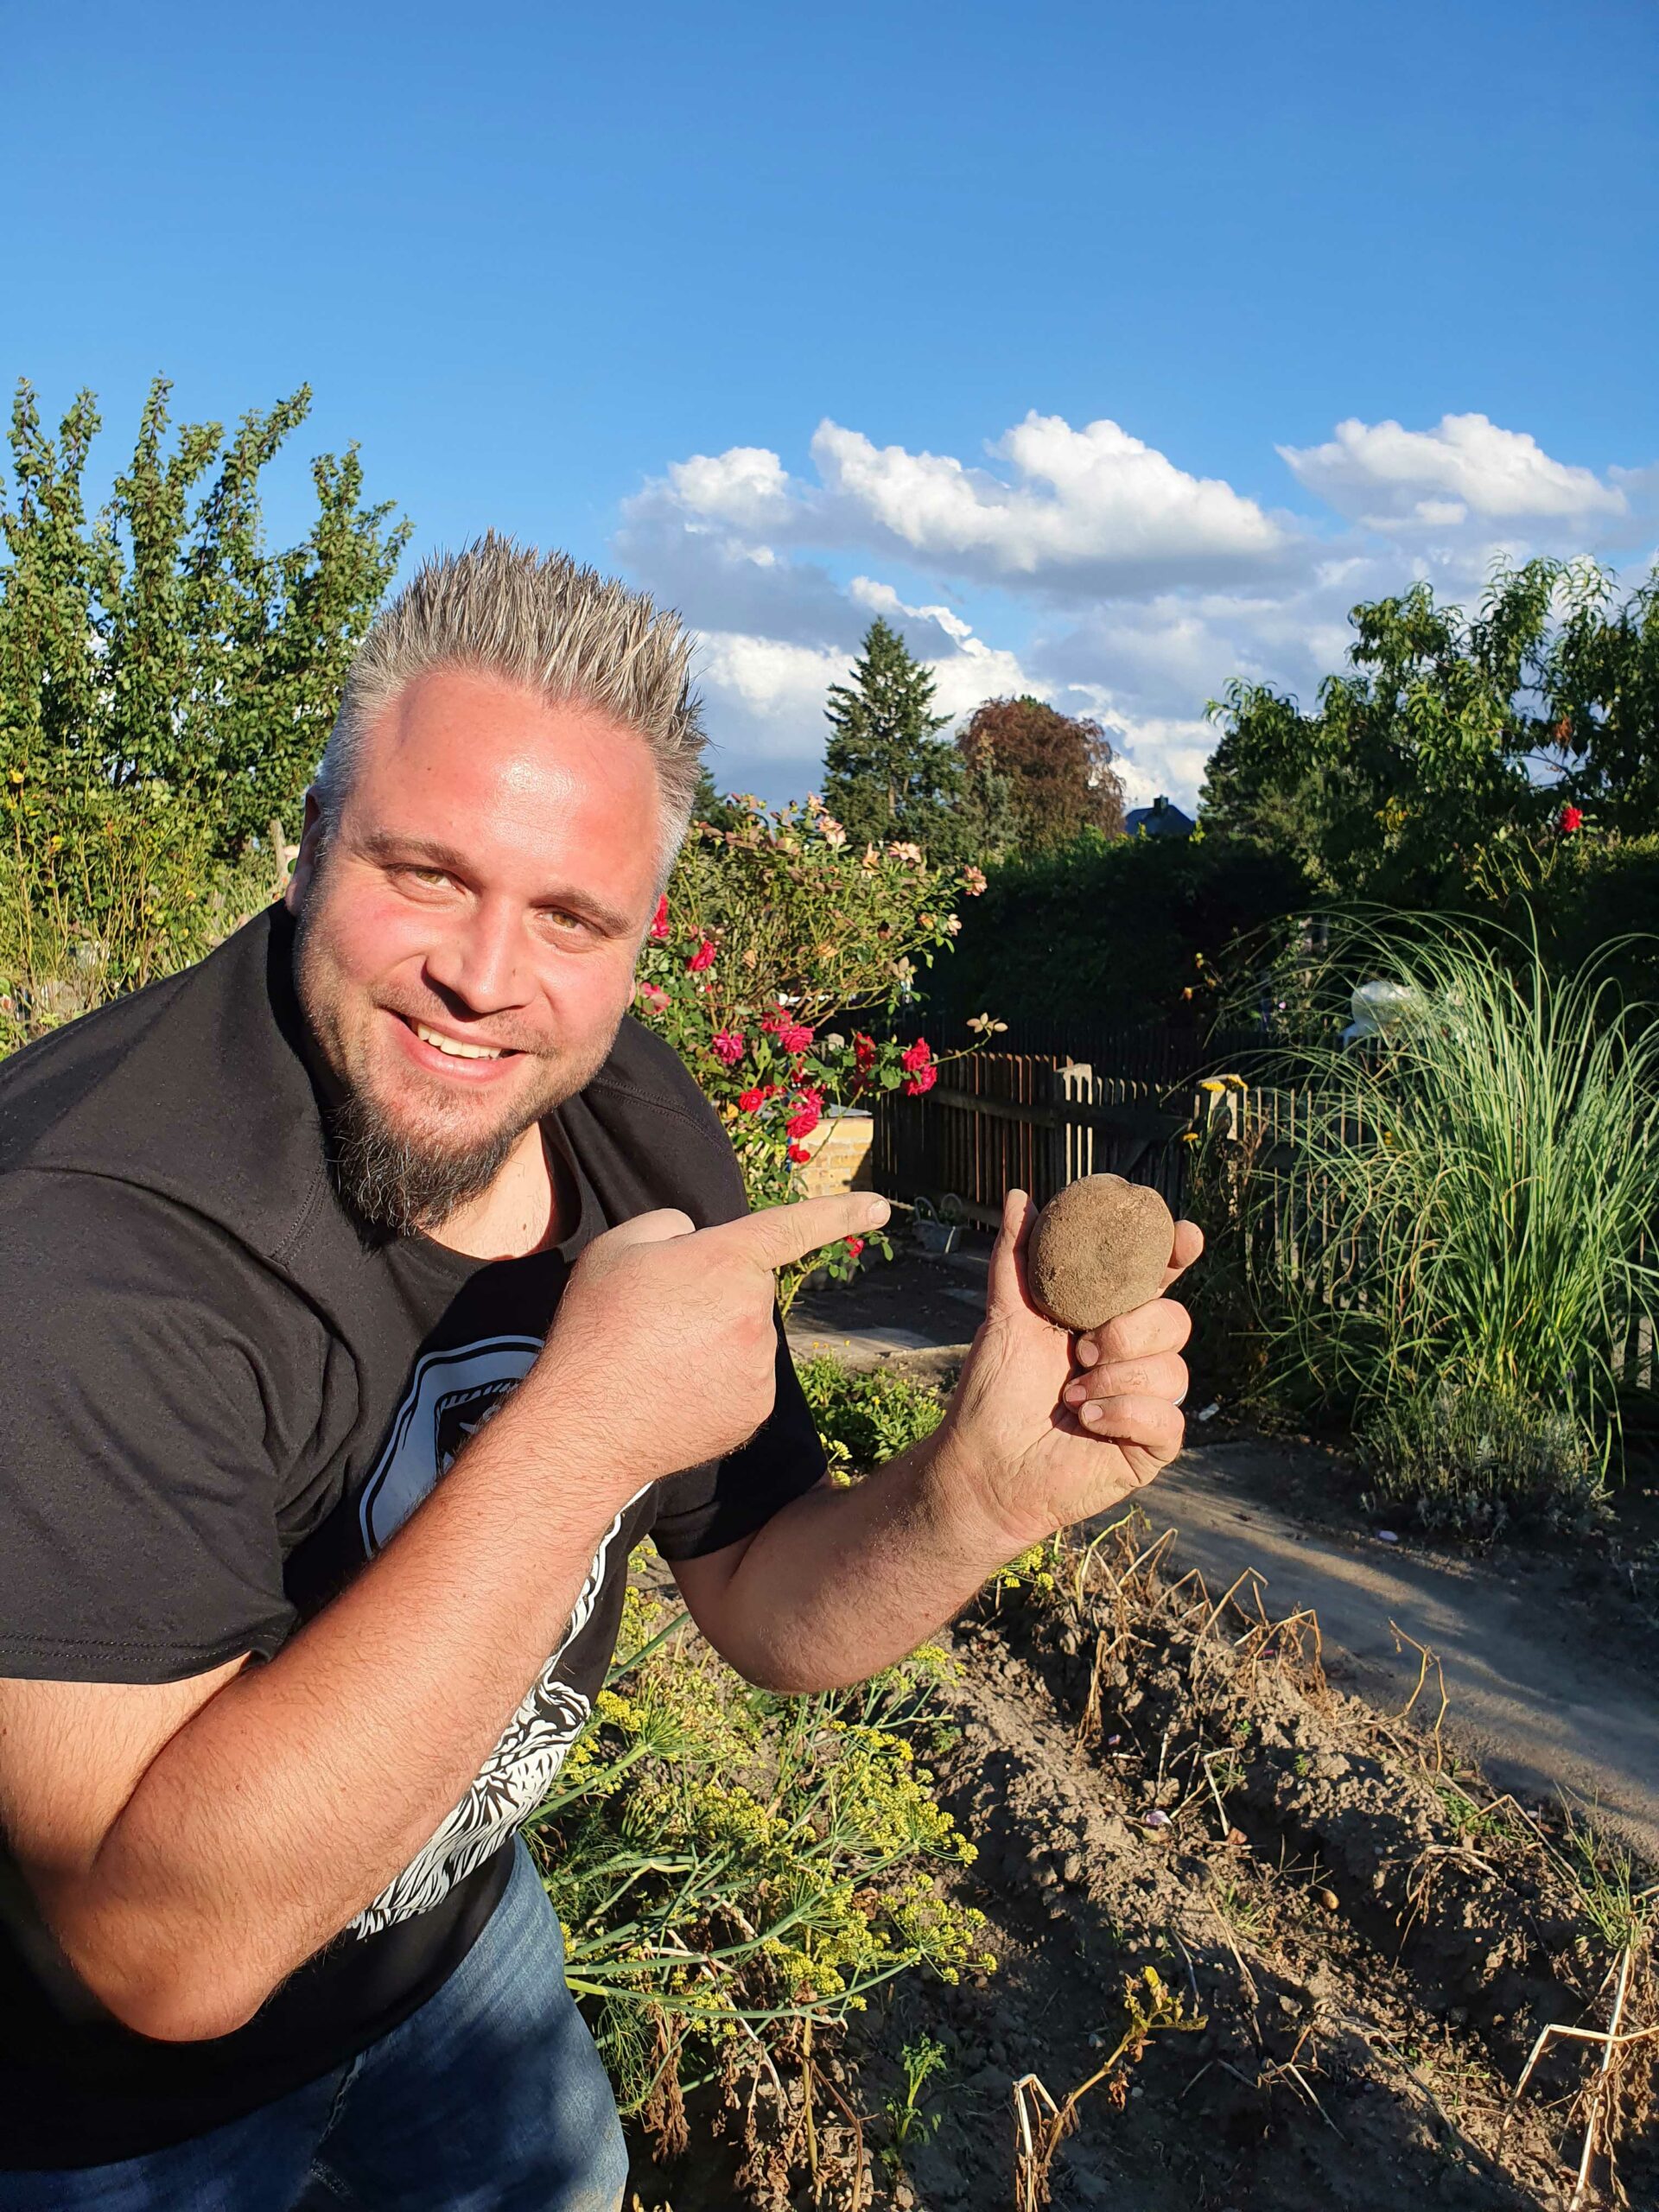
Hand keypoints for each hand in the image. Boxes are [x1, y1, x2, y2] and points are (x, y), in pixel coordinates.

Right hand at [528, 1191, 889, 1490]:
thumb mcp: (617, 1248)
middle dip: (713, 1297)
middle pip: (747, 1290)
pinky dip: (715, 1384)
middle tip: (657, 1321)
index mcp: (727, 1259)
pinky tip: (674, 1393)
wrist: (587, 1425)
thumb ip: (669, 1226)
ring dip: (713, 1343)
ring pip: (745, 1338)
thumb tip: (696, 1239)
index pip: (794, 1226)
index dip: (841, 1212)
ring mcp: (760, 1365)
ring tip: (656, 1361)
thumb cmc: (596, 1329)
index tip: (880, 1207)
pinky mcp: (756, 1410)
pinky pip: (743, 1382)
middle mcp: (756, 1311)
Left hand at [930, 1188, 1201, 1558]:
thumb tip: (1019, 1195)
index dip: (1175, 1254)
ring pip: (1173, 1369)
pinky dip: (1125, 1412)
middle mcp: (1134, 1356)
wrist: (982, 1465)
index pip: (1155, 1279)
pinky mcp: (1150, 1444)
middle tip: (1083, 1348)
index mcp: (1106, 1318)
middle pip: (1175, 1319)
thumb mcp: (1003, 1317)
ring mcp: (1146, 1400)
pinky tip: (1088, 1419)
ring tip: (1071, 1395)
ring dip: (1118, 1378)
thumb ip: (1015, 1258)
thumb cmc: (992, 1393)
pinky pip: (1168, 1418)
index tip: (1182, 1236)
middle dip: (1131, 1329)